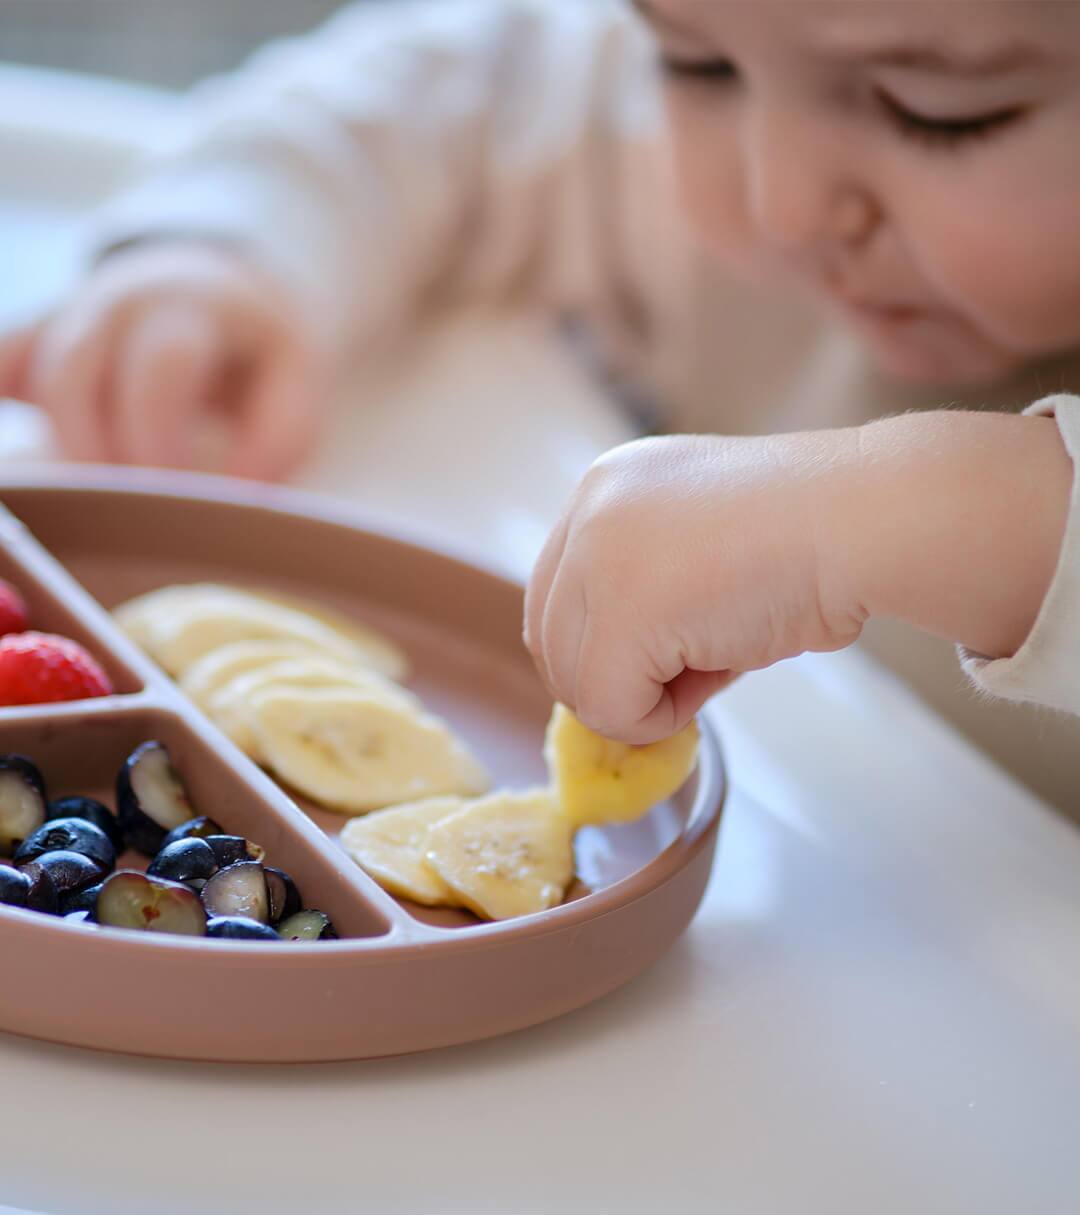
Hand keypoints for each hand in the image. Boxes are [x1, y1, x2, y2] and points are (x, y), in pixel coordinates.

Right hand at [0, 242, 331, 479]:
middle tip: (121, 511)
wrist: (227, 287)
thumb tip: (237, 495)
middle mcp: (120, 302)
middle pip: (75, 367)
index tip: (166, 492)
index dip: (156, 433)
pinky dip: (4, 396)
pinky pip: (6, 359)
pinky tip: (15, 464)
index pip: (159, 365)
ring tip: (86, 502)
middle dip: (91, 447)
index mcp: (192, 309)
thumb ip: (276, 436)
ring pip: (32, 367)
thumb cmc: (262, 352)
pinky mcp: (42, 337)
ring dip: (54, 442)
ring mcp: (72, 314)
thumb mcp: (296, 382)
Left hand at [524, 431, 867, 743]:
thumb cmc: (807, 538)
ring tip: (710, 666)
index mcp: (606, 487)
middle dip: (615, 681)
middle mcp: (589, 510)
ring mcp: (599, 555)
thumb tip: (615, 682)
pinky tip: (713, 678)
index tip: (662, 662)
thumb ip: (644, 597)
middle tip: (688, 678)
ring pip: (575, 681)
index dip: (601, 650)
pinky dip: (657, 719)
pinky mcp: (624, 609)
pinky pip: (609, 706)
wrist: (864, 520)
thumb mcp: (699, 554)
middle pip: (551, 642)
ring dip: (639, 700)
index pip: (556, 597)